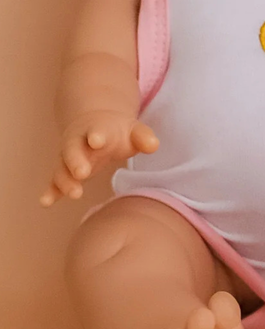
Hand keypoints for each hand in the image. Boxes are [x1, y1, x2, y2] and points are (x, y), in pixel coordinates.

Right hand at [40, 111, 158, 206]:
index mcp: (98, 130)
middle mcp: (78, 143)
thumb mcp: (133, 130)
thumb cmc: (118, 132)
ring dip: (65, 180)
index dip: (97, 135)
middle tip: (82, 173)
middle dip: (76, 161)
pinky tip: (45, 202)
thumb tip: (154, 145)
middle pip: (73, 151)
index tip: (97, 140)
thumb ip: (143, 136)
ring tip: (74, 193)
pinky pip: (54, 181)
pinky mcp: (65, 171)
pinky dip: (50, 191)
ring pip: (62, 168)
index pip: (98, 132)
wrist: (95, 126)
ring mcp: (69, 158)